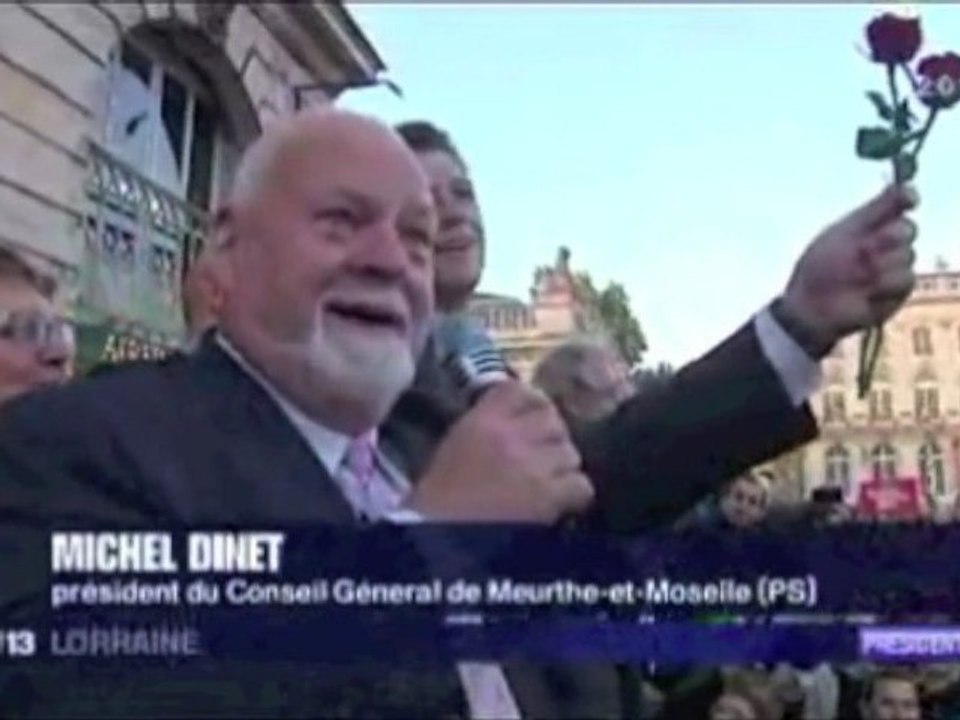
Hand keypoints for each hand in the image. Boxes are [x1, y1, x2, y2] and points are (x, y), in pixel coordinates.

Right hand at [405, 382, 593, 521]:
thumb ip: (486, 424)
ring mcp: (533, 466)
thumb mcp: (456, 445)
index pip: (520, 390)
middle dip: (551, 435)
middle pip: (552, 419)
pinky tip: (560, 502)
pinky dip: (574, 494)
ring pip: (570, 452)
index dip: (530, 402)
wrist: (437, 542)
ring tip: (549, 481)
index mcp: (482, 421)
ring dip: (562, 466)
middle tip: (543, 453)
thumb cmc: (439, 498)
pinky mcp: (549, 498)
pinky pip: (581, 484)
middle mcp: (511, 436)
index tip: (530, 417)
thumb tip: (518, 419)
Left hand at [782, 184, 917, 347]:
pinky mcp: (898, 291)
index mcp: (870, 225)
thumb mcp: (843, 232)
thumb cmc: (819, 268)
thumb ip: (874, 209)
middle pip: (907, 228)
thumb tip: (903, 184)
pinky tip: (867, 291)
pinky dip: (885, 283)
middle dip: (886, 238)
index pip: (899, 203)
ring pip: (908, 255)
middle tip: (862, 251)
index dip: (906, 198)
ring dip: (880, 264)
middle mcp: (886, 243)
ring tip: (856, 276)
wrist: (812, 306)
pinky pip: (906, 278)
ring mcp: (893, 267)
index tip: (909, 200)